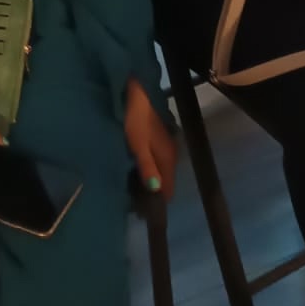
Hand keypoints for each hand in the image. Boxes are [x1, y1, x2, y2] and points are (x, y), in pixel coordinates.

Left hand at [124, 77, 177, 200]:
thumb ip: (147, 168)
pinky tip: (137, 170)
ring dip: (151, 181)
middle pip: (165, 180)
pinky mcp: (158, 137)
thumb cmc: (136, 120)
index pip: (168, 188)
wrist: (138, 92)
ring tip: (133, 190)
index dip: (156, 203)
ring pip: (161, 170)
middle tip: (134, 204)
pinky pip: (156, 160)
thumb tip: (156, 190)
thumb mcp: (138, 145)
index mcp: (168, 158)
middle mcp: (171, 153)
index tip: (141, 214)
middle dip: (153, 193)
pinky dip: (148, 168)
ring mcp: (165, 144)